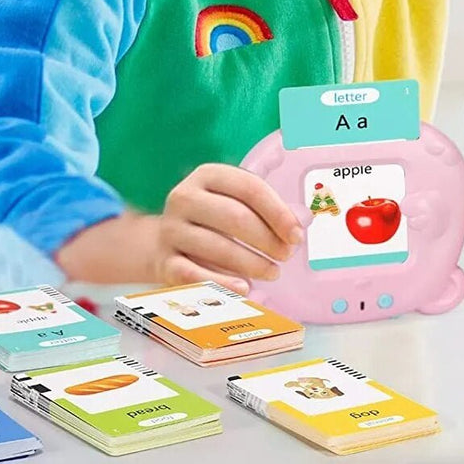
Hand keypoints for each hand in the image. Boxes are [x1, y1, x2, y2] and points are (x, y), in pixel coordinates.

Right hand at [150, 163, 302, 291]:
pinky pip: (194, 274)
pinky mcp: (164, 261)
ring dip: (252, 263)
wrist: (162, 241)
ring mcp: (171, 229)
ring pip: (217, 247)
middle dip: (267, 239)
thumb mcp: (234, 202)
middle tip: (286, 255)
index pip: (249, 188)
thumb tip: (301, 221)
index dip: (277, 212)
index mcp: (207, 175)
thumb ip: (266, 208)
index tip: (296, 234)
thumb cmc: (212, 220)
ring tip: (272, 272)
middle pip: (235, 217)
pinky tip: (244, 288)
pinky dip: (221, 283)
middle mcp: (184, 197)